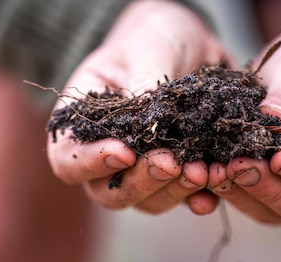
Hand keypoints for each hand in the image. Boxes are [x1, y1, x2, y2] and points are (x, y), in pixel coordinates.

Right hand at [48, 0, 225, 213]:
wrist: (188, 45)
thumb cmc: (152, 40)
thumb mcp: (147, 49)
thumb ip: (144, 84)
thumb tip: (149, 125)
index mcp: (80, 123)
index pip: (68, 159)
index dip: (91, 163)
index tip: (124, 152)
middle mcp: (106, 155)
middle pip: (108, 192)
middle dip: (141, 182)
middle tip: (171, 164)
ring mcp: (140, 171)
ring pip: (147, 201)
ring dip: (174, 192)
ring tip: (201, 172)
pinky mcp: (175, 176)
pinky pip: (182, 198)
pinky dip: (198, 198)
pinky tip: (212, 192)